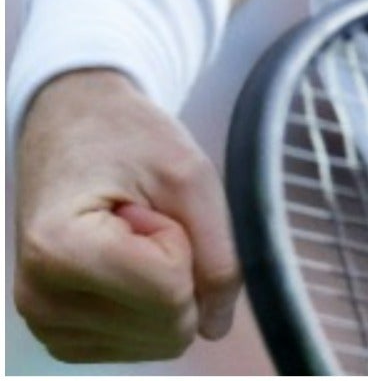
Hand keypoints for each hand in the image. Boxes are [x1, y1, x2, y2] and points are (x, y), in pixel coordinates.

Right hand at [13, 68, 238, 363]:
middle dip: (181, 269)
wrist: (73, 130)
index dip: (188, 244)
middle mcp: (41, 300)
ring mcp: (46, 325)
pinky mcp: (60, 337)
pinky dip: (150, 304)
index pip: (170, 292)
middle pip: (165, 327)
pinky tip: (127, 260)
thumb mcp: (188, 172)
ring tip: (136, 236)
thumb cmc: (126, 139)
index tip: (156, 206)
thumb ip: (219, 246)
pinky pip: (137, 344)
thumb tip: (218, 325)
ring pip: (156, 342)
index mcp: (60, 250)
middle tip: (151, 220)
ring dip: (166, 286)